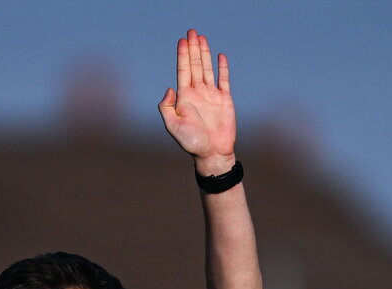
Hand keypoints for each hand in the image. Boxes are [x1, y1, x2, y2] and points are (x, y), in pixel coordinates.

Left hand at [158, 29, 236, 175]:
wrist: (212, 153)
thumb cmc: (191, 143)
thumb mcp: (172, 126)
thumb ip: (166, 107)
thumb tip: (170, 88)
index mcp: (185, 98)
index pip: (183, 71)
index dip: (182, 55)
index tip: (182, 40)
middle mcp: (197, 93)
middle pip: (194, 65)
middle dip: (192, 48)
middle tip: (191, 32)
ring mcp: (211, 95)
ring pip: (207, 69)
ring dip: (204, 53)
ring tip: (202, 38)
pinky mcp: (225, 100)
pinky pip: (224, 80)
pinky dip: (222, 68)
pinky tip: (220, 56)